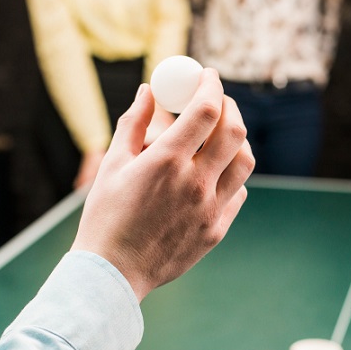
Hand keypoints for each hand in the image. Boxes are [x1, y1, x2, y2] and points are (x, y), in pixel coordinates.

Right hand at [72, 69, 254, 300]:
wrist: (113, 273)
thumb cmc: (105, 218)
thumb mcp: (112, 165)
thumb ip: (134, 124)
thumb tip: (150, 91)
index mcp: (166, 162)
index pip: (206, 109)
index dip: (210, 85)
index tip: (206, 75)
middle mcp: (194, 183)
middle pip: (234, 131)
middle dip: (229, 105)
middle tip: (217, 100)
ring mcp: (210, 209)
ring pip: (244, 161)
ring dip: (237, 140)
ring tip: (220, 135)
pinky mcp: (216, 230)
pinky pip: (237, 193)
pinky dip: (230, 175)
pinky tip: (214, 173)